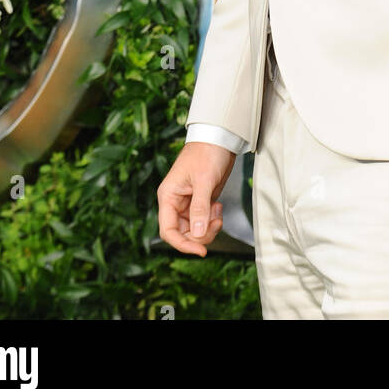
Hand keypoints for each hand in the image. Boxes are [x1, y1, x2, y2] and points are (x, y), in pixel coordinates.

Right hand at [157, 142, 236, 256]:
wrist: (219, 138)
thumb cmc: (206, 153)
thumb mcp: (204, 180)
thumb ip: (200, 208)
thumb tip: (198, 235)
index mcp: (168, 196)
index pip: (168, 231)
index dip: (182, 244)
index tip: (200, 250)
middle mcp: (175, 202)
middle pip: (182, 233)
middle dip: (200, 234)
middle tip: (215, 223)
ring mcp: (188, 203)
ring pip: (194, 229)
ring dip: (208, 227)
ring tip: (218, 212)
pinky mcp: (200, 202)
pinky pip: (203, 221)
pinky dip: (212, 220)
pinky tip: (218, 207)